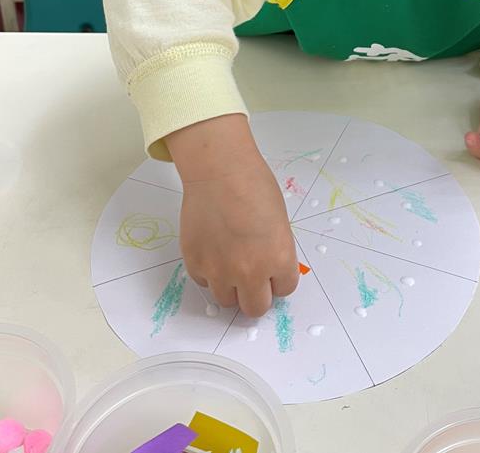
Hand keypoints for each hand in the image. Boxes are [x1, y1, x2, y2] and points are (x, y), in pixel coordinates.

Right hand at [167, 115, 298, 317]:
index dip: (278, 278)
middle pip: (255, 308)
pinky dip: (209, 271)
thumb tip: (268, 267)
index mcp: (278, 259)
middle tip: (253, 277)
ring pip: (227, 300)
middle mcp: (250, 272)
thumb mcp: (278, 220)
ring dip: (231, 287)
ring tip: (230, 262)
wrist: (219, 170)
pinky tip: (213, 248)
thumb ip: (275, 250)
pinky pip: (204, 282)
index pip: (284, 290)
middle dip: (256, 294)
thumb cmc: (253, 184)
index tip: (273, 268)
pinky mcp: (195, 264)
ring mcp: (219, 270)